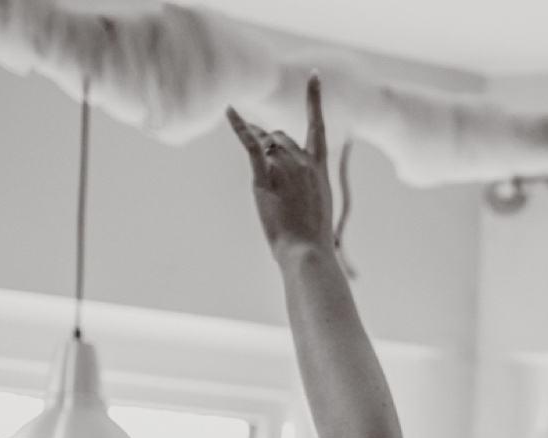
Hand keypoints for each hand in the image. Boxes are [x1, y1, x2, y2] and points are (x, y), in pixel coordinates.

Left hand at [228, 75, 334, 262]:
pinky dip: (238, 125)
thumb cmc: (312, 236)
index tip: (314, 75)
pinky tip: (228, 108)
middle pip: (279, 136)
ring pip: (264, 143)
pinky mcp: (265, 177)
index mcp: (319, 168)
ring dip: (257, 150)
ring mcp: (285, 168)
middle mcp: (303, 161)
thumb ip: (305, 180)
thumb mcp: (317, 204)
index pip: (318, 126)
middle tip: (266, 170)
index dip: (315, 99)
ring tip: (265, 181)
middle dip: (269, 144)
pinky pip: (250, 145)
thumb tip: (284, 168)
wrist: (308, 250)